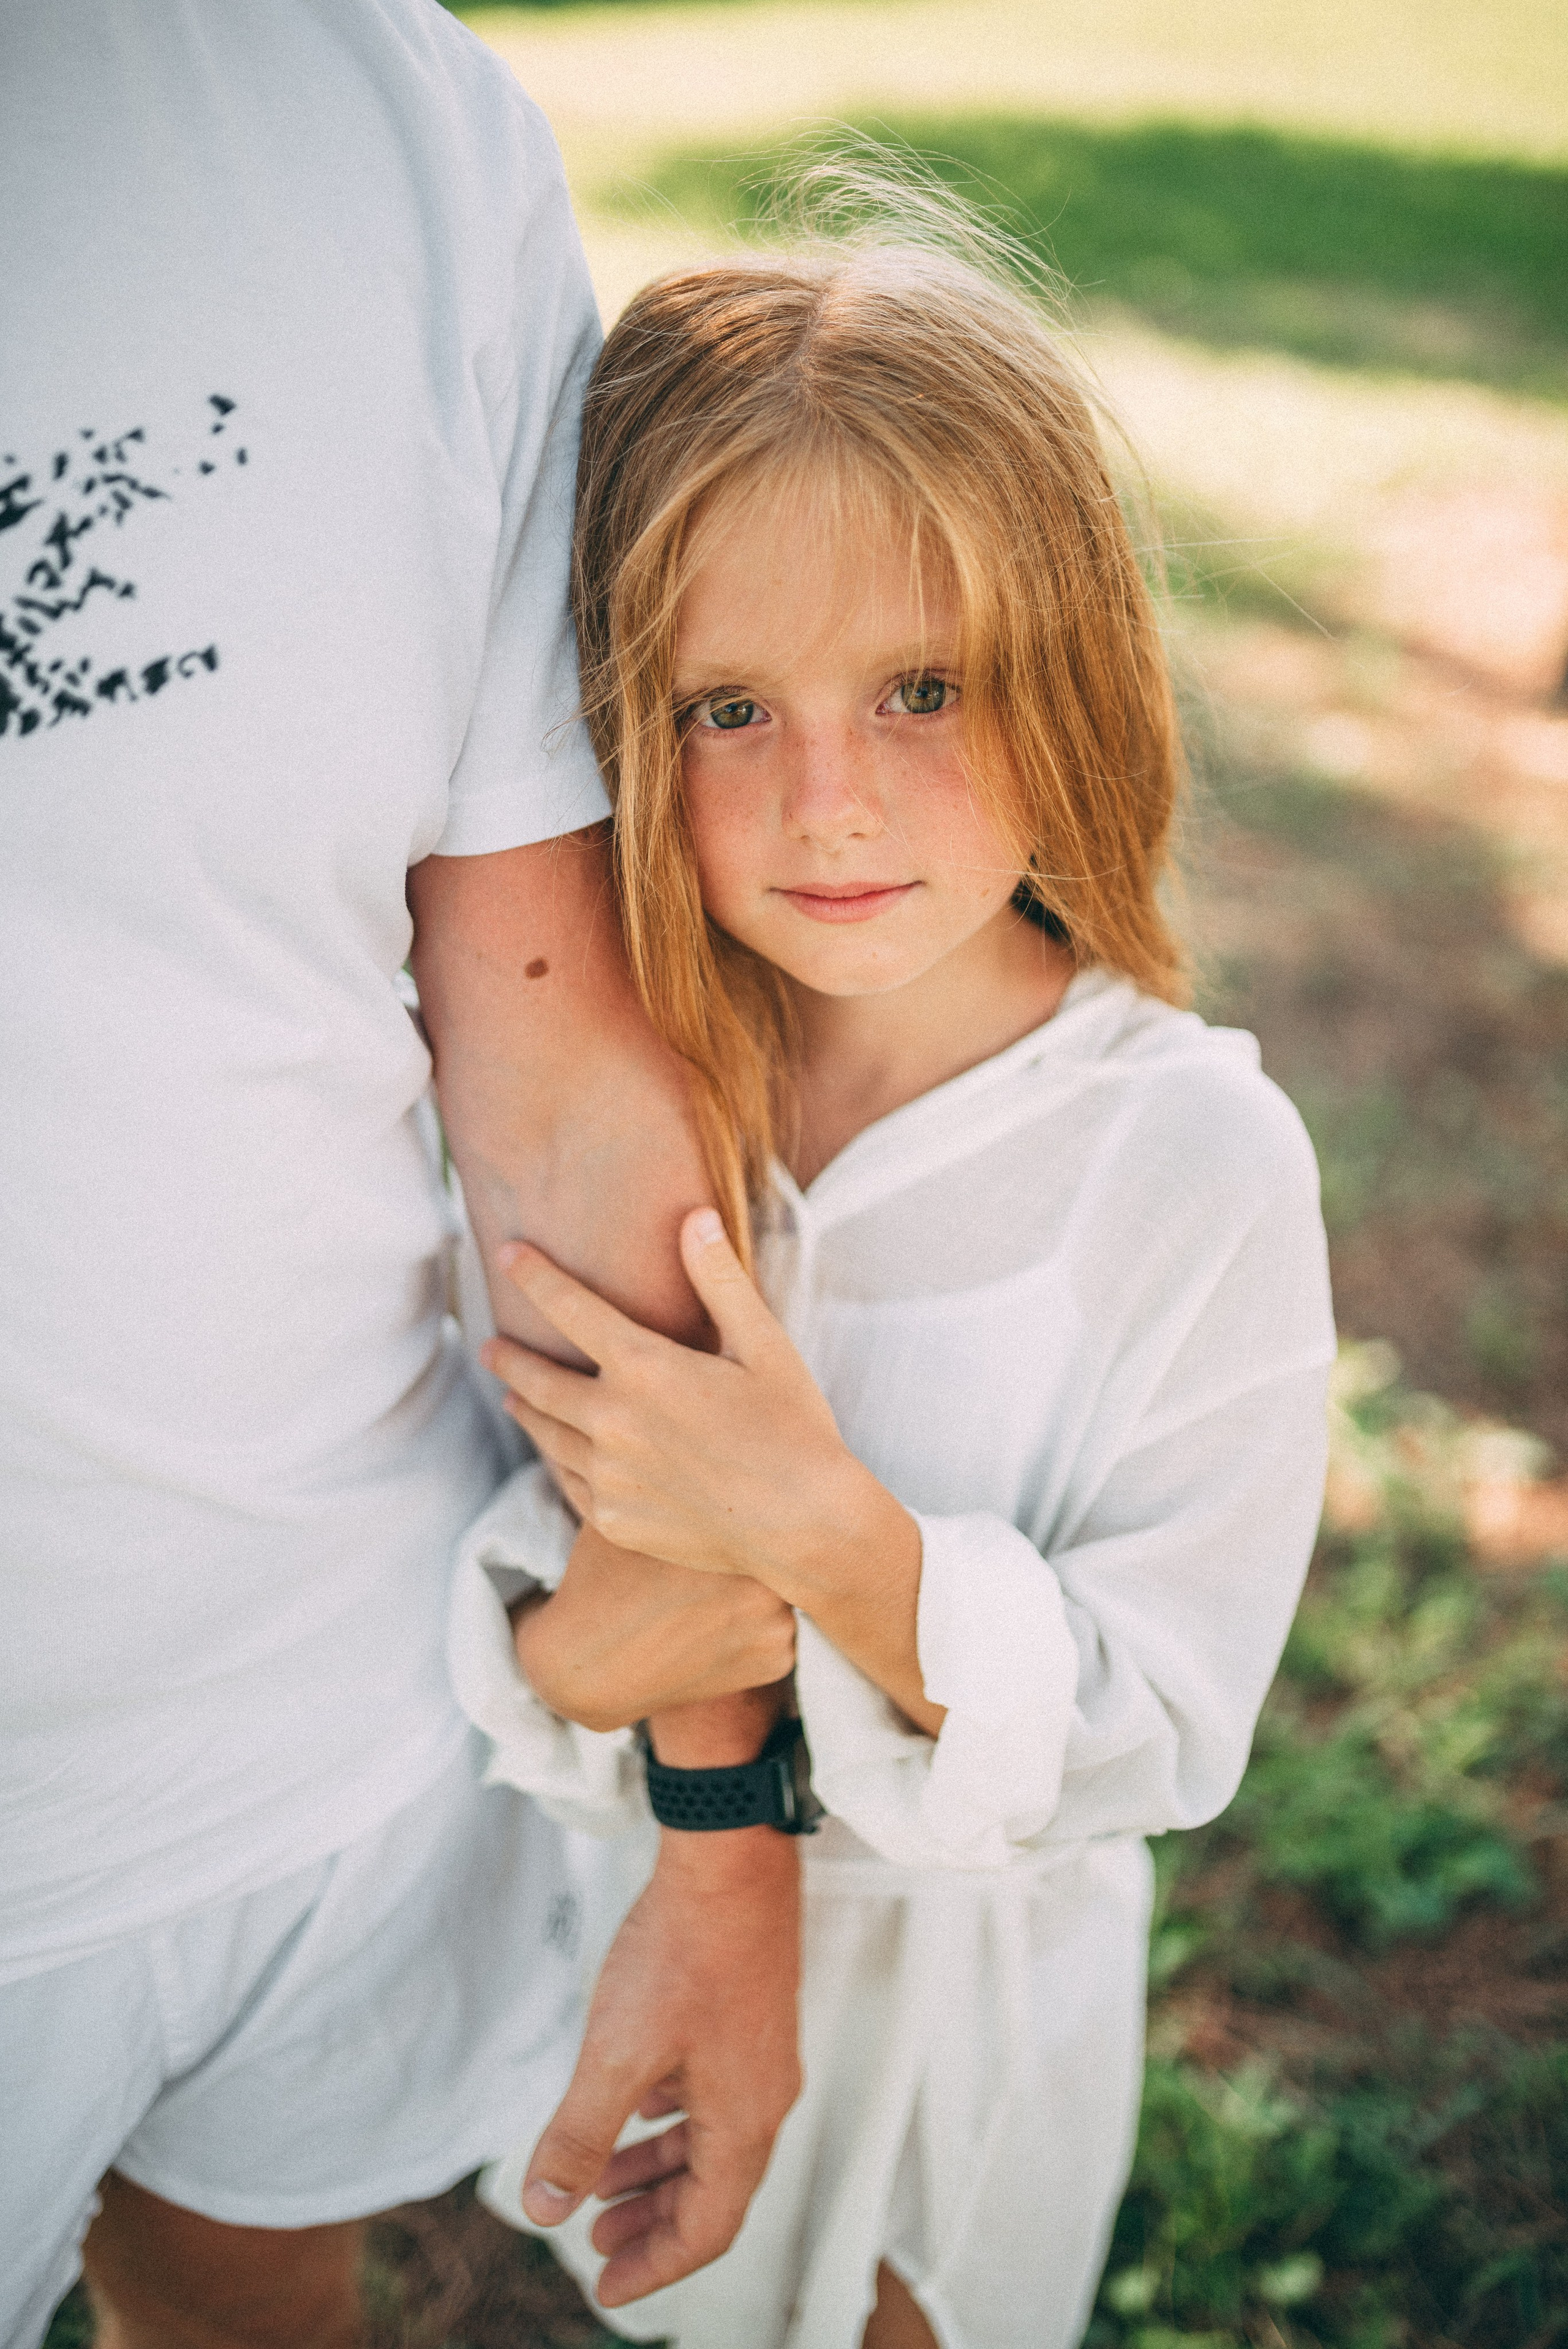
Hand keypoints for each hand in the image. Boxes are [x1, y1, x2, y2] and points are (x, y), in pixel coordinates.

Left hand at [486, 1209, 942, 1732]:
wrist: (805, 1527)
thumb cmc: (794, 1428)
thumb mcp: (764, 1345)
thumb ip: (719, 1280)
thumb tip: (694, 1216)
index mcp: (646, 1368)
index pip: (570, 1307)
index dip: (534, 1276)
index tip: (507, 1253)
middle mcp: (613, 1422)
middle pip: (539, 1381)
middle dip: (510, 1358)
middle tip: (491, 1346)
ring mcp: (608, 1477)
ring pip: (548, 1435)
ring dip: (527, 1409)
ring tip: (514, 1398)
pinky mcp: (614, 1521)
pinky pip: (571, 1484)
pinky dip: (560, 1461)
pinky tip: (560, 1456)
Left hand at [521, 1826, 801, 2305]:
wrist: (729, 1860)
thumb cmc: (683, 1953)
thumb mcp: (616, 2053)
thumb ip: (580, 2136)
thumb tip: (545, 2209)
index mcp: (743, 2121)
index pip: (707, 2228)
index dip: (656, 2265)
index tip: (607, 2288)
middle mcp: (763, 2097)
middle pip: (713, 2190)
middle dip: (653, 2224)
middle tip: (598, 2246)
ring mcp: (759, 2055)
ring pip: (710, 2140)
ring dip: (656, 2170)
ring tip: (603, 2186)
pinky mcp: (746, 2017)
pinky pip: (711, 2096)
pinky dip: (670, 2119)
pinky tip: (636, 2108)